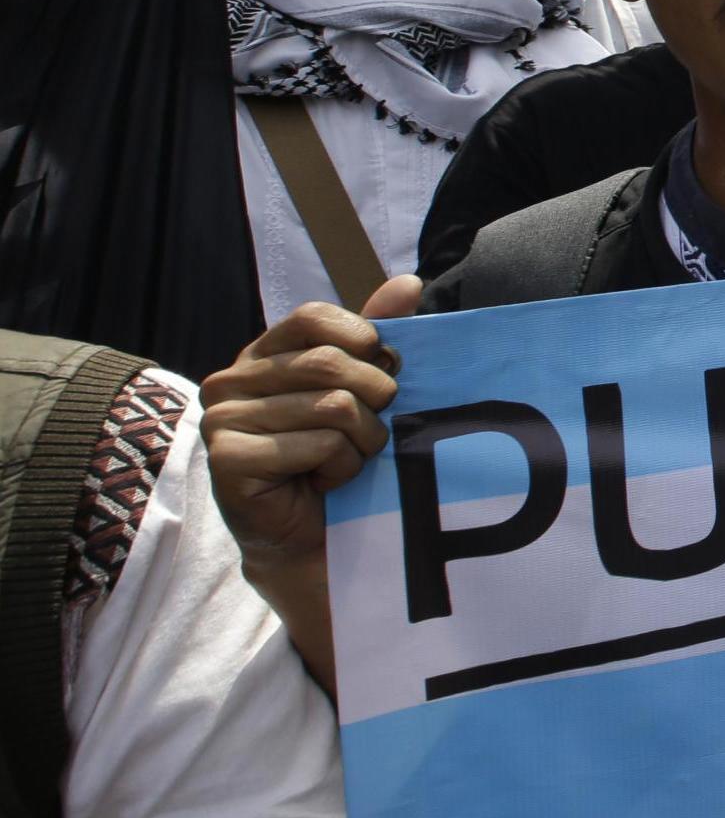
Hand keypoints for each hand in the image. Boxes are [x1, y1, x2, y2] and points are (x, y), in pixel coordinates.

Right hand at [200, 274, 420, 576]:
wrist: (315, 535)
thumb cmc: (337, 457)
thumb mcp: (360, 386)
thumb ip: (375, 332)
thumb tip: (409, 282)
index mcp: (259, 355)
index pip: (314, 318)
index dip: (362, 341)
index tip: (382, 371)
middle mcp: (230, 380)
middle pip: (330, 364)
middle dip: (373, 400)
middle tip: (369, 432)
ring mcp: (222, 419)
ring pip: (333, 407)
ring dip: (361, 441)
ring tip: (346, 460)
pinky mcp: (229, 459)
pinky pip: (320, 445)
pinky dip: (341, 466)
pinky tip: (324, 483)